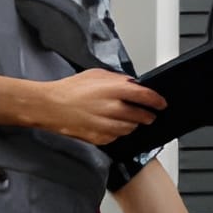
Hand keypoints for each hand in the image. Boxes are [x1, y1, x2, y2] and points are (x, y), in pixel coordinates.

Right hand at [35, 69, 165, 144]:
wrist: (50, 106)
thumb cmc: (69, 89)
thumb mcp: (95, 74)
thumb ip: (116, 79)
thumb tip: (131, 83)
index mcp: (113, 89)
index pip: (144, 95)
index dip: (156, 100)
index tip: (161, 103)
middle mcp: (112, 108)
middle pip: (140, 115)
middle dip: (148, 115)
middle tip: (149, 115)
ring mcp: (105, 125)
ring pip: (130, 128)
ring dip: (134, 124)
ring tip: (130, 120)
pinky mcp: (99, 137)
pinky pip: (116, 137)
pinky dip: (119, 132)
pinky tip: (114, 126)